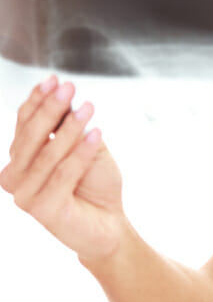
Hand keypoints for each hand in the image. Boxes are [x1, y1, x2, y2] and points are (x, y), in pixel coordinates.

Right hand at [1, 76, 124, 262]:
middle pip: (30, 136)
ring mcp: (24, 195)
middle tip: (69, 87)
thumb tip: (63, 93)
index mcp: (20, 159)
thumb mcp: (84, 146)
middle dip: (50, 109)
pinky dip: (80, 153)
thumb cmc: (95, 184)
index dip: (37, 101)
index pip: (23, 124)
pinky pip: (63, 174)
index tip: (53, 79)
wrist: (108, 222)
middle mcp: (15, 177)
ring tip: (89, 108)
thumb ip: (70, 125)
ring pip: (46, 154)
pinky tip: (96, 134)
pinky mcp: (41, 209)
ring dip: (68, 128)